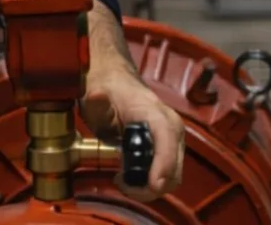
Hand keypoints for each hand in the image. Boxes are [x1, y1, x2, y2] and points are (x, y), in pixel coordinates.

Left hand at [80, 64, 184, 200]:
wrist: (118, 82)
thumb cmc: (109, 90)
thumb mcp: (97, 94)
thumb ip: (97, 101)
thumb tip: (97, 95)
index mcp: (156, 113)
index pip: (167, 139)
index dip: (164, 165)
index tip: (152, 185)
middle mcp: (172, 127)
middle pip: (173, 168)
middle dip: (150, 186)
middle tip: (121, 184)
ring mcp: (174, 140)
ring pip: (172, 177)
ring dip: (149, 188)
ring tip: (122, 181)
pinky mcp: (170, 149)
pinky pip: (168, 175)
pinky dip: (151, 183)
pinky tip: (130, 178)